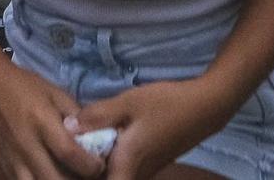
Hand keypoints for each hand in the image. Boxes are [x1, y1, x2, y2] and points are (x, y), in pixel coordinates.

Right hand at [0, 61, 102, 179]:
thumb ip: (77, 117)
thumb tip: (98, 137)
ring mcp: (14, 160)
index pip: (70, 154)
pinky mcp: (6, 167)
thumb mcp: (56, 94)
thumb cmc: (25, 86)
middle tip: (86, 174)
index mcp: (42, 122)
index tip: (99, 163)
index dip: (91, 165)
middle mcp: (27, 145)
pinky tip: (51, 175)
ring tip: (68, 175)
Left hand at [74, 78, 226, 179]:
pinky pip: (126, 168)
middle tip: (72, 149)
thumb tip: (67, 127)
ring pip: (117, 174)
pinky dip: (113, 159)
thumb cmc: (166, 104)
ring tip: (84, 142)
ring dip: (101, 163)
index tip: (70, 165)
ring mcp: (148, 170)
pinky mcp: (153, 163)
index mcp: (128, 163)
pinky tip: (105, 138)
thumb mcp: (128, 102)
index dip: (84, 177)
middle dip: (89, 170)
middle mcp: (138, 173)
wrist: (206, 106)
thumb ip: (97, 116)